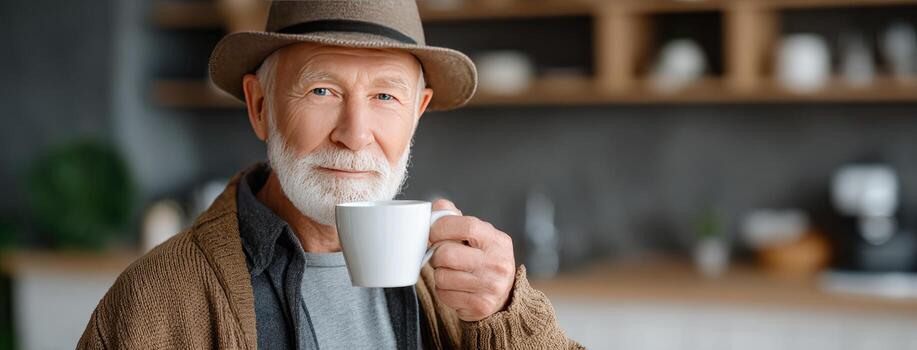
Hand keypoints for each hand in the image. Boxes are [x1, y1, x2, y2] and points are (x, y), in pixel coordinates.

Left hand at [428, 199, 515, 321]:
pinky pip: (444, 294)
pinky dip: (443, 291)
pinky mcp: (480, 305)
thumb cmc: (483, 260)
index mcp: (497, 241)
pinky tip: (456, 288)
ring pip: (442, 276)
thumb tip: (436, 208)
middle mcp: (497, 263)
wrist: (503, 296)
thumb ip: (456, 218)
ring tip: (452, 273)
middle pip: (447, 254)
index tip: (433, 232)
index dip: (443, 227)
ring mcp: (490, 286)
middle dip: (436, 255)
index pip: (467, 226)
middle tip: (441, 257)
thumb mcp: (478, 236)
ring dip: (439, 274)